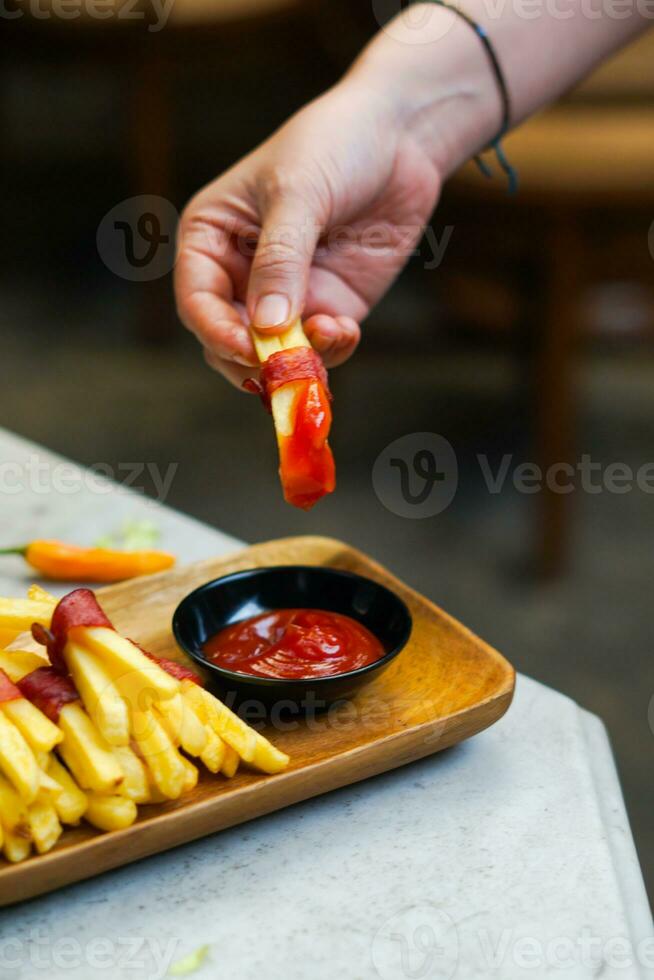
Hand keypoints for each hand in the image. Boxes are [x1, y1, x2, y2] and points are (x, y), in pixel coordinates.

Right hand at [175, 79, 441, 387]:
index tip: (246, 348)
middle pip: (228, 338)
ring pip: (274, 352)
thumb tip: (266, 326)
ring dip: (295, 360)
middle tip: (281, 366)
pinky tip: (345, 330)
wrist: (402, 136)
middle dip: (252, 358)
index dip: (216, 331)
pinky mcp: (330, 306)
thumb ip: (280, 261)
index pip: (197, 300)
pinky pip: (320, 346)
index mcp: (211, 238)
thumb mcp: (298, 193)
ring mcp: (287, 295)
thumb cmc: (335, 144)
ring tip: (323, 343)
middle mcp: (241, 273)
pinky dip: (330, 350)